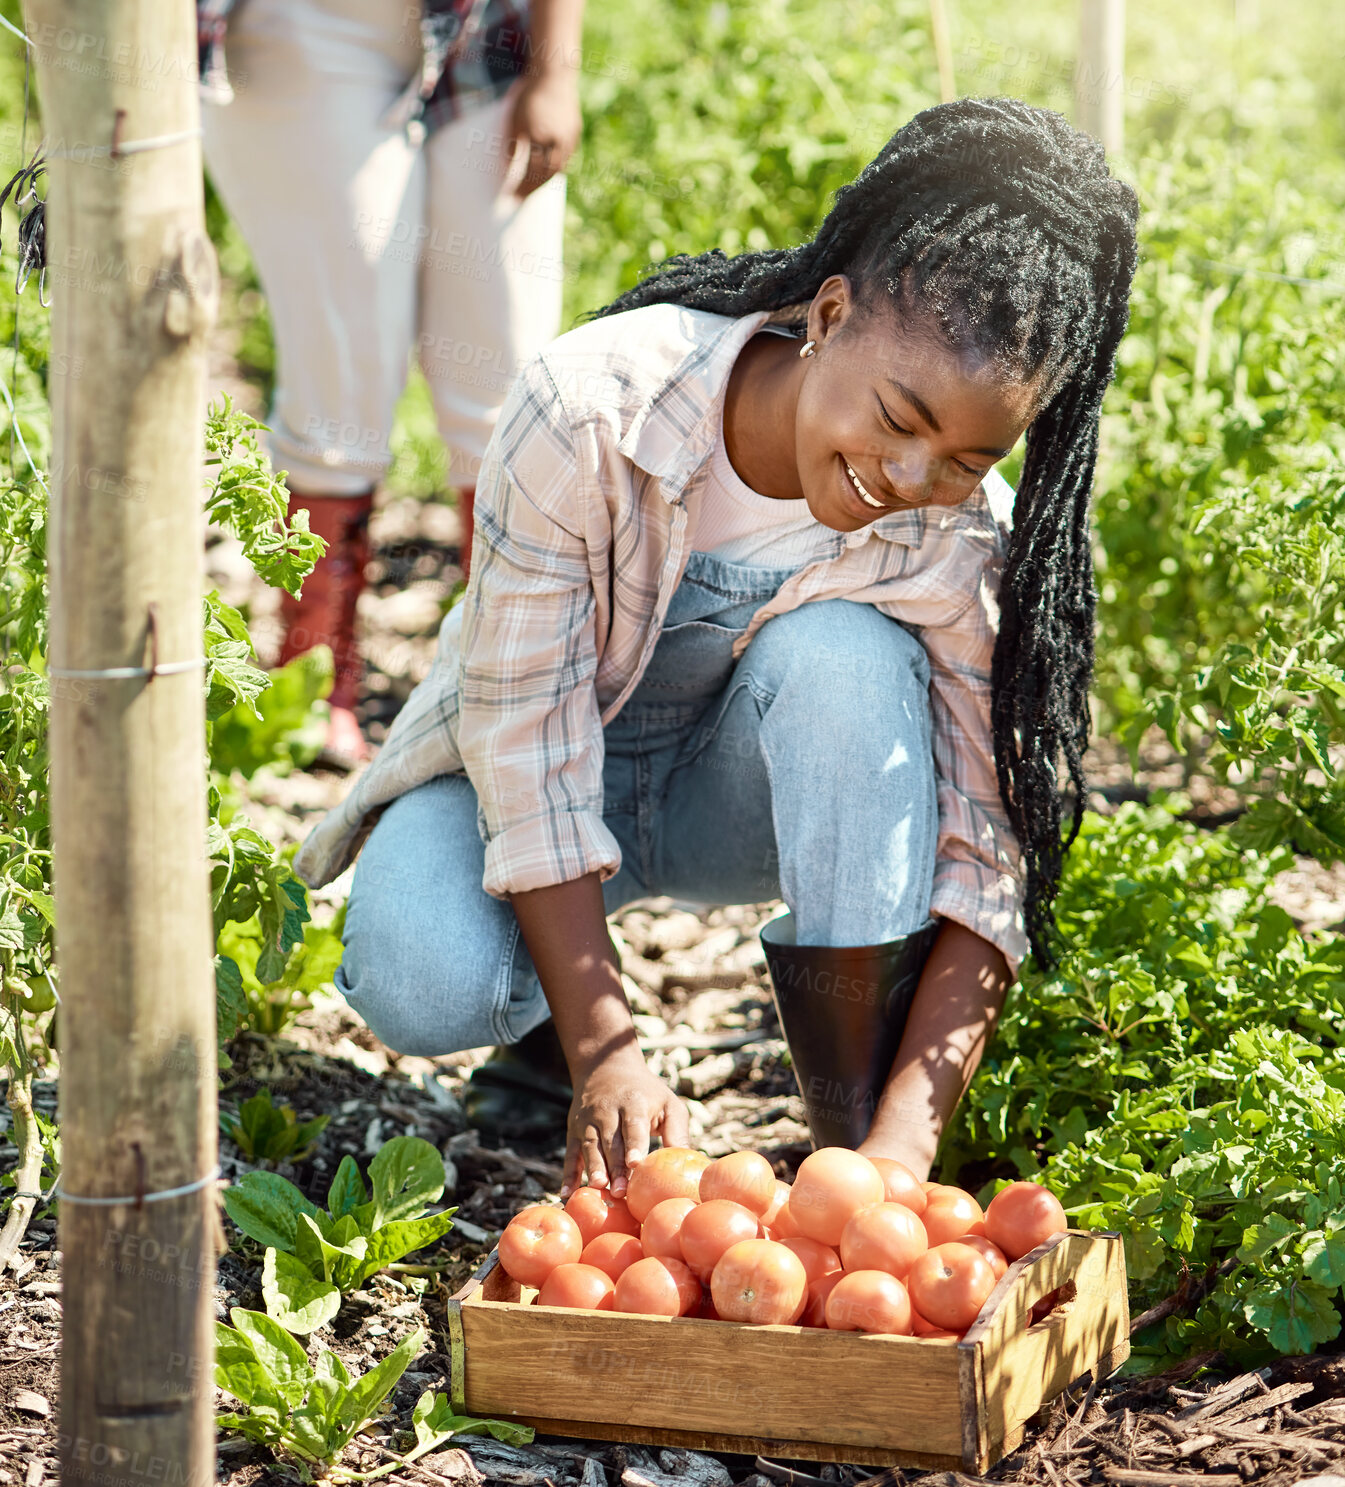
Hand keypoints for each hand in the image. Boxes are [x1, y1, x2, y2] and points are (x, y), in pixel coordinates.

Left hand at [503, 70, 580, 198]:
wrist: (554, 75)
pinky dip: (555, 169)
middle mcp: (558, 142)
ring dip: (544, 182)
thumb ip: (513, 145)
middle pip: (546, 175)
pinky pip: (565, 158)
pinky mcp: (575, 134)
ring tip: (533, 189)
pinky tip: (546, 173)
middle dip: (532, 189)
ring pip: (558, 169)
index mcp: (541, 139)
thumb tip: (508, 168)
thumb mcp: (515, 119)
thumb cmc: (530, 96)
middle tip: (520, 199)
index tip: (510, 197)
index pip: (530, 171)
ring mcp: (569, 139)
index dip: (521, 186)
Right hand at [561, 1049, 688, 1199]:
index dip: (634, 1143)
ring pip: (590, 1147)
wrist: (606, 1067)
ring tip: (600, 1188)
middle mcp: (607, 1110)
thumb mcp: (667, 1102)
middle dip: (615, 1166)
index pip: (633, 1124)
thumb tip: (690, 1163)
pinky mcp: (574, 1130)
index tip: (636, 1163)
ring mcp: (588, 1121)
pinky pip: (571, 1154)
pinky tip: (567, 1193)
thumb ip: (677, 1131)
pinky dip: (568, 1174)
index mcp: (633, 1102)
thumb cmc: (646, 1093)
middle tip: (622, 1191)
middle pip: (611, 1140)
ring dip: (594, 1168)